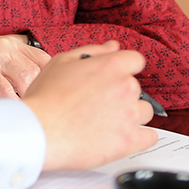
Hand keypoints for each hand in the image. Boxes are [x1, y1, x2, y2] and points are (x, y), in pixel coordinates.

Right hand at [22, 40, 157, 169]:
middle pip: (137, 89)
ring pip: (144, 112)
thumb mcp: (62, 61)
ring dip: (131, 116)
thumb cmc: (45, 97)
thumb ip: (93, 51)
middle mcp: (126, 88)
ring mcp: (130, 115)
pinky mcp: (129, 141)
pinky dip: (140, 137)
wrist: (39, 131)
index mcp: (111, 66)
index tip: (113, 79)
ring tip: (105, 122)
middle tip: (98, 104)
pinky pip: (149, 138)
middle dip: (122, 95)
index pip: (136, 61)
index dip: (124, 69)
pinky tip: (122, 136)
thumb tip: (114, 46)